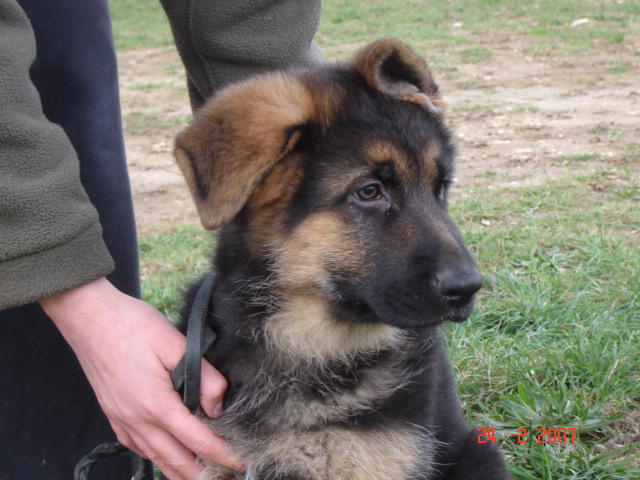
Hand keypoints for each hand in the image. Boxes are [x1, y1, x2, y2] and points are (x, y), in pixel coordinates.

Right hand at [40, 277, 242, 479]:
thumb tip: (217, 407)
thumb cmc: (133, 325)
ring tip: (199, 476)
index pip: (197, 441)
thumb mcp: (176, 344)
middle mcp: (138, 419)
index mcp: (157, 404)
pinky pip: (136, 447)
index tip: (240, 463)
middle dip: (202, 474)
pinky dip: (155, 458)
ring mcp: (122, 419)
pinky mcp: (113, 413)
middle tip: (224, 476)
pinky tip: (164, 456)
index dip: (222, 455)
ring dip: (178, 471)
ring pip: (154, 458)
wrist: (89, 317)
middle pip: (176, 461)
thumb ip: (203, 377)